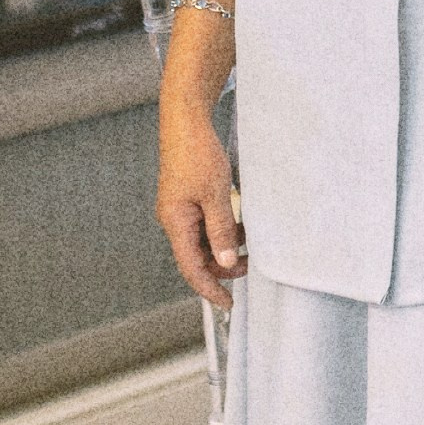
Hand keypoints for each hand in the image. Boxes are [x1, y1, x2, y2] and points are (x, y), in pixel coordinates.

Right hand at [157, 106, 245, 307]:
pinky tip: (240, 226)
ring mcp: (180, 209)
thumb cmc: (197, 153)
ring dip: (223, 247)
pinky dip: (222, 230)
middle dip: (221, 267)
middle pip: (196, 257)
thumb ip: (221, 230)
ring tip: (248, 246)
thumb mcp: (216, 194)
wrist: (186, 121)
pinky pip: (204, 225)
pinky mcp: (188, 199)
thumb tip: (225, 261)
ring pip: (202, 241)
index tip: (227, 303)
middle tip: (248, 268)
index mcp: (175, 222)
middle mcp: (174, 219)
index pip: (191, 268)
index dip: (210, 288)